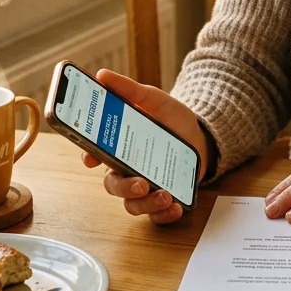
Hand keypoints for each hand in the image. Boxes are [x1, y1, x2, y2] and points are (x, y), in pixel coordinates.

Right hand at [80, 68, 208, 226]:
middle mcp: (127, 170)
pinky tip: (175, 207)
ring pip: (134, 205)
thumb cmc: (170, 118)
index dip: (89, 159)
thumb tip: (102, 75)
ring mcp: (145, 186)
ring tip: (164, 195)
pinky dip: (164, 215)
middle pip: (113, 186)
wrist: (200, 133)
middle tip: (141, 183)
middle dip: (124, 188)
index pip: (95, 156)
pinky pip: (157, 216)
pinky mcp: (163, 198)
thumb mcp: (152, 98)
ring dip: (147, 204)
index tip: (92, 159)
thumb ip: (129, 89)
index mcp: (119, 146)